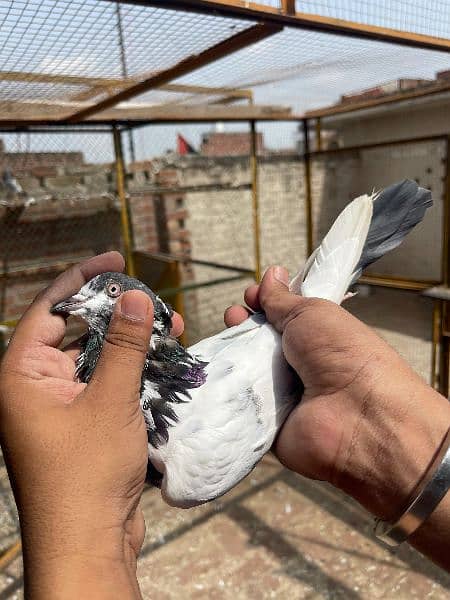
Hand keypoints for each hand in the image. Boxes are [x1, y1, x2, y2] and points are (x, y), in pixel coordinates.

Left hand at [0, 252, 182, 598]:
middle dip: (115, 315)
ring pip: (96, 361)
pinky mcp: (82, 427)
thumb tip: (135, 297)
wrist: (88, 543)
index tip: (114, 260)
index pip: (48, 310)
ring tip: (168, 328)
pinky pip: (106, 387)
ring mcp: (60, 409)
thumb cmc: (86, 474)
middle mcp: (35, 388)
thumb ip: (124, 346)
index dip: (81, 280)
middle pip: (76, 333)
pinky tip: (164, 364)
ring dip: (131, 346)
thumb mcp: (109, 400)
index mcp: (22, 376)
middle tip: (150, 298)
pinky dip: (132, 374)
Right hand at [225, 267, 449, 523]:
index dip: (264, 303)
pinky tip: (213, 373)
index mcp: (315, 338)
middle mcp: (298, 366)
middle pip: (259, 342)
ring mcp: (281, 396)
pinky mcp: (266, 424)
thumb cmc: (342, 354)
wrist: (356, 416)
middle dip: (243, 324)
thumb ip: (283, 299)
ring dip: (233, 353)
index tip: (251, 295)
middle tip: (234, 316)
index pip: (281, 317)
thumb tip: (272, 273)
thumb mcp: (312, 314)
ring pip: (246, 371)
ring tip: (225, 336)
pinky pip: (239, 404)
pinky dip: (226, 389)